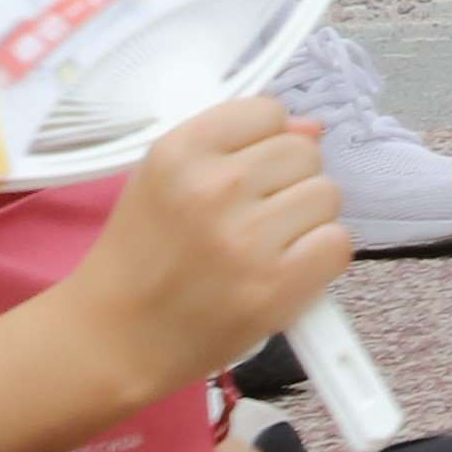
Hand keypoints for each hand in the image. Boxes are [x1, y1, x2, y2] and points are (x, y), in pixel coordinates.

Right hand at [61, 93, 347, 401]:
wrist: (113, 340)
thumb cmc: (142, 256)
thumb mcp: (166, 181)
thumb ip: (236, 144)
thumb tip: (312, 127)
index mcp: (179, 152)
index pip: (268, 111)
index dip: (263, 143)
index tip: (239, 175)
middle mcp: (214, 188)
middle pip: (305, 153)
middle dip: (286, 182)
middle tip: (247, 219)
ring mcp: (246, 238)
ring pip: (327, 194)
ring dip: (305, 220)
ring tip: (261, 247)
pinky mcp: (275, 285)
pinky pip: (338, 242)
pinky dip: (319, 257)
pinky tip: (282, 270)